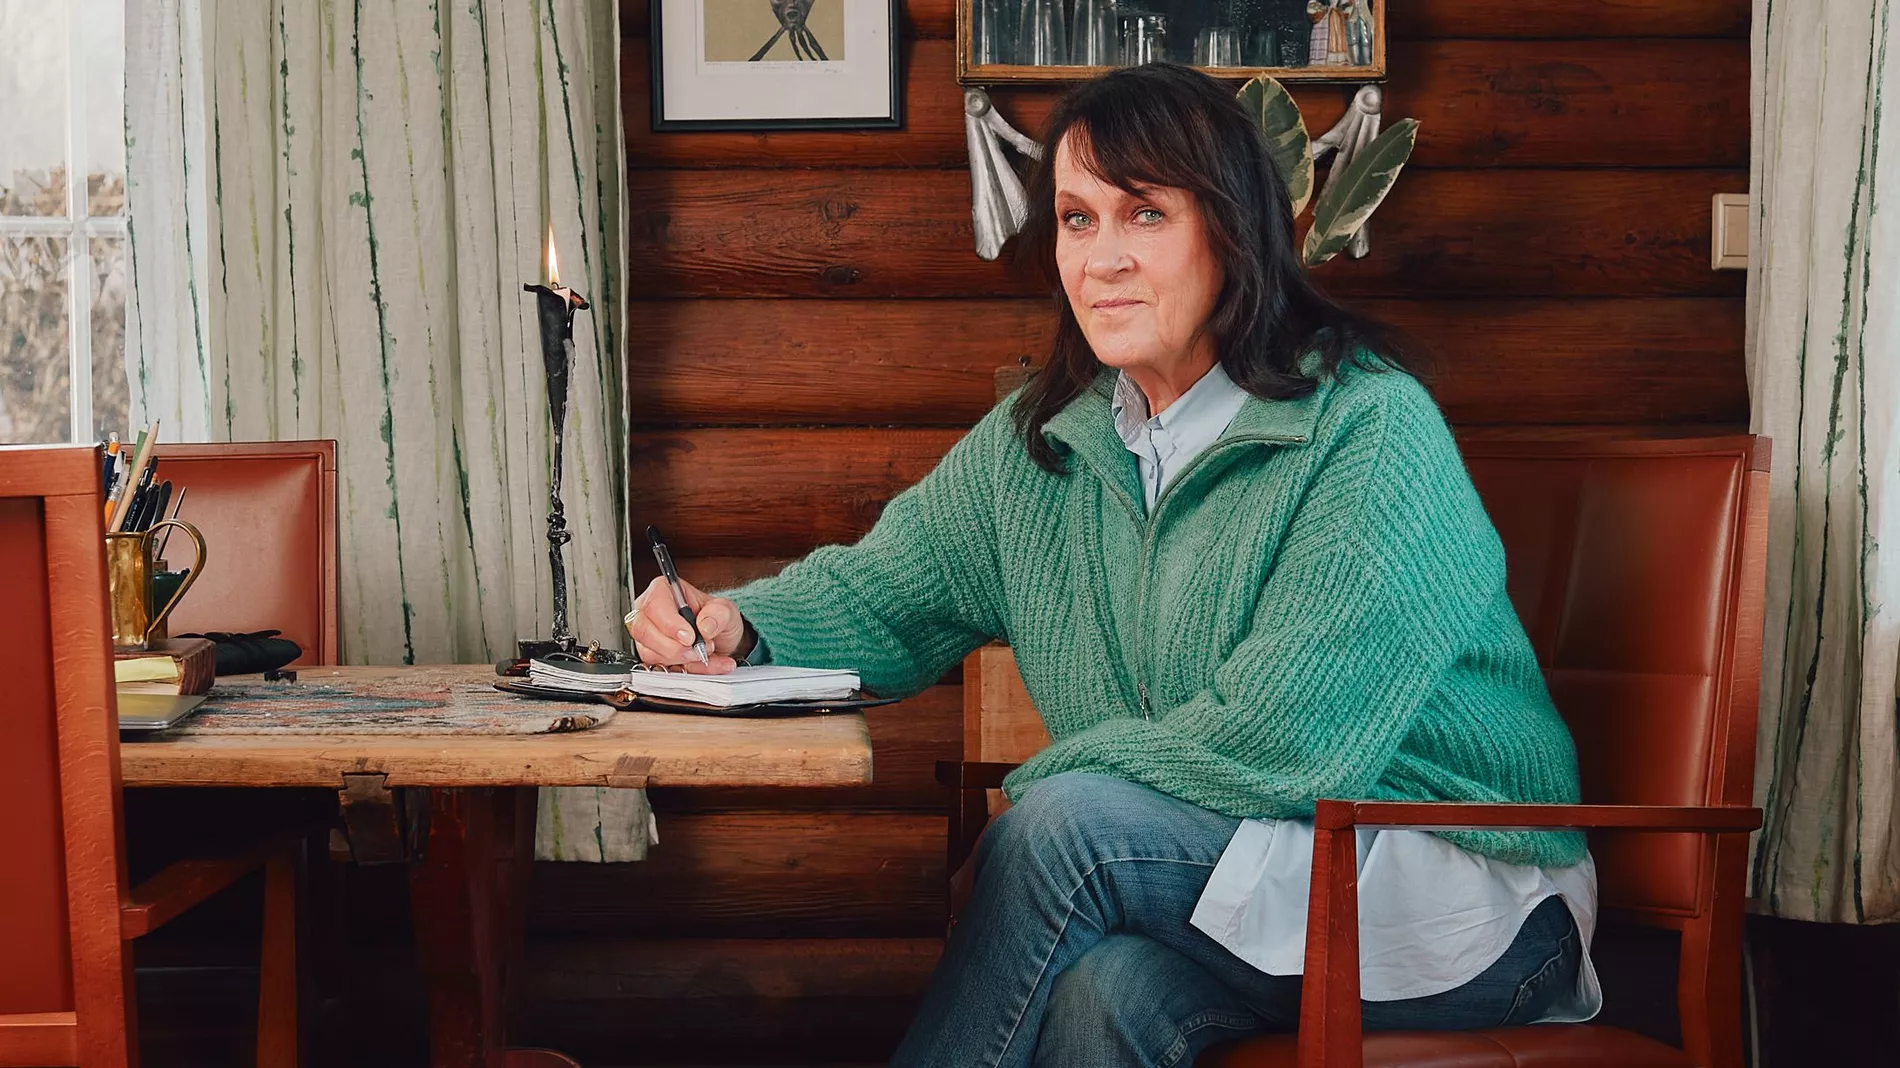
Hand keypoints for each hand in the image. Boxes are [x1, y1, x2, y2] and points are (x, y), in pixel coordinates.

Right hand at [625, 576, 748, 673]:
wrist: (720, 640)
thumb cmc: (716, 618)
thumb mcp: (726, 610)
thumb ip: (719, 613)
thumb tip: (705, 626)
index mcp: (663, 591)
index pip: (654, 606)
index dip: (669, 624)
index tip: (689, 637)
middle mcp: (649, 613)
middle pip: (644, 631)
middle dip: (674, 647)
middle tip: (700, 649)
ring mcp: (648, 637)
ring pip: (650, 653)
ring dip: (682, 660)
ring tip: (705, 653)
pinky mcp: (652, 657)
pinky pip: (661, 669)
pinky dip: (687, 671)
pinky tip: (704, 666)